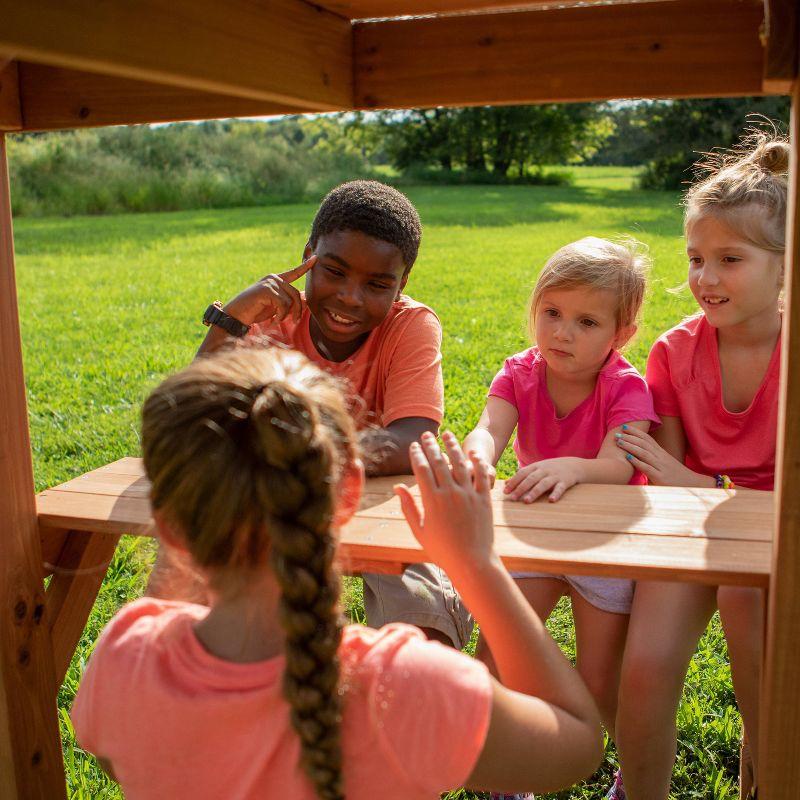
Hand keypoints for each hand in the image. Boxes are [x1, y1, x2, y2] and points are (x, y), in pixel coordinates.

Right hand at [225, 255, 316, 325]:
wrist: (237, 315)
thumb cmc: (256, 311)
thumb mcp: (275, 306)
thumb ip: (288, 301)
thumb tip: (305, 300)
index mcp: (276, 280)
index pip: (293, 272)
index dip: (305, 266)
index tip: (315, 258)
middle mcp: (273, 278)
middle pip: (296, 293)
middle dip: (298, 310)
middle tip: (294, 321)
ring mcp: (270, 282)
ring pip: (290, 300)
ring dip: (286, 314)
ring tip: (277, 321)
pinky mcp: (266, 289)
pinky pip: (283, 304)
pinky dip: (280, 315)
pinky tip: (273, 320)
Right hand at [394, 431, 494, 574]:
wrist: (472, 562)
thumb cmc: (442, 550)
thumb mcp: (419, 530)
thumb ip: (408, 507)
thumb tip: (397, 487)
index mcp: (432, 500)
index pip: (421, 469)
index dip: (416, 454)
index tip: (413, 445)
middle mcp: (450, 493)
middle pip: (439, 461)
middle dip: (431, 445)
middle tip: (426, 435)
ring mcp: (469, 495)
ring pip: (459, 463)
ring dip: (452, 446)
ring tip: (447, 435)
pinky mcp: (484, 498)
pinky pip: (481, 475)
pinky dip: (477, 462)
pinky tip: (472, 453)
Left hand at [503, 457, 581, 502]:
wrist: (574, 465)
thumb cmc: (550, 469)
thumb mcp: (536, 469)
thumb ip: (522, 475)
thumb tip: (506, 483)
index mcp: (536, 467)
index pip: (522, 473)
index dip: (513, 482)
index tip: (505, 492)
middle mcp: (544, 470)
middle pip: (531, 479)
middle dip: (521, 488)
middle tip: (512, 498)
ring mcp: (555, 476)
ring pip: (543, 484)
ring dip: (534, 492)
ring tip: (526, 501)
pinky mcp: (565, 481)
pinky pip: (560, 488)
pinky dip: (556, 494)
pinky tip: (551, 500)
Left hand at [614, 425, 698, 485]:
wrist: (693, 484)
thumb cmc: (675, 476)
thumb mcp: (664, 464)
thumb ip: (652, 460)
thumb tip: (639, 456)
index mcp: (661, 453)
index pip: (647, 439)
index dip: (636, 432)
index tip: (624, 426)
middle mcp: (660, 457)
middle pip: (644, 443)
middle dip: (629, 437)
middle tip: (616, 433)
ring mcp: (661, 466)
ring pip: (644, 453)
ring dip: (630, 446)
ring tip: (619, 442)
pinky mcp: (661, 477)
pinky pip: (647, 468)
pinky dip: (637, 462)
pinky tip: (628, 458)